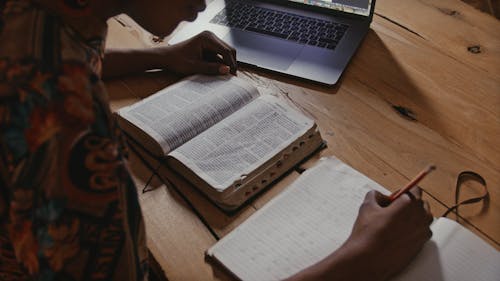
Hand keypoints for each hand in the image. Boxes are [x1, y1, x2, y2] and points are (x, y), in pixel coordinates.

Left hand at [154, 31, 236, 74]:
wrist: (166, 57)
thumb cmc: (177, 60)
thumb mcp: (195, 67)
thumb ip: (211, 68)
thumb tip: (227, 70)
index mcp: (207, 38)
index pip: (226, 51)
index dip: (231, 63)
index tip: (232, 75)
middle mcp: (210, 36)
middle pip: (228, 50)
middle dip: (231, 63)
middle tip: (232, 76)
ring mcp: (210, 41)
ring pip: (225, 52)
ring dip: (226, 63)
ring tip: (226, 75)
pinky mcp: (208, 46)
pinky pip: (219, 55)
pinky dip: (220, 63)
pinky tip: (219, 72)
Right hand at [287, 187, 432, 280]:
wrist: (369, 259)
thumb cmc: (368, 234)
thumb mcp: (367, 206)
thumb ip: (375, 195)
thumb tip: (379, 196)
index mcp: (409, 203)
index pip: (415, 189)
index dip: (402, 192)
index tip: (394, 198)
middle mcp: (420, 217)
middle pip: (421, 204)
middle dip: (409, 204)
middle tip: (393, 210)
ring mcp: (423, 232)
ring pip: (423, 219)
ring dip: (413, 218)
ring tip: (394, 223)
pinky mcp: (421, 245)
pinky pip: (421, 233)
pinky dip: (413, 231)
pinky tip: (397, 235)